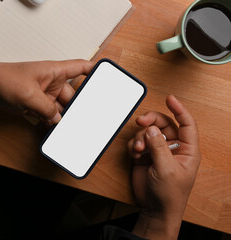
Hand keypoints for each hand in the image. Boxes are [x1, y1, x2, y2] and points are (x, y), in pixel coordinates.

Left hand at [0, 60, 93, 124]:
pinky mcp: (35, 105)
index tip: (106, 78)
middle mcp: (52, 83)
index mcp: (54, 71)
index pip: (80, 67)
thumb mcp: (29, 95)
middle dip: (77, 108)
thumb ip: (47, 109)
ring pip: (61, 109)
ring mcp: (44, 95)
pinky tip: (56, 131)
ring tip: (71, 130)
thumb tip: (59, 120)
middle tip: (86, 120)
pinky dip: (52, 123)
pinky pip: (49, 115)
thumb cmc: (5, 79)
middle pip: (72, 96)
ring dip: (63, 119)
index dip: (94, 71)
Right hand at [127, 95, 200, 238]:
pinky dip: (134, 146)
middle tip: (140, 121)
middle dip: (151, 121)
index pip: (186, 123)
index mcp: (187, 150)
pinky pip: (137, 142)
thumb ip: (159, 147)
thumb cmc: (170, 194)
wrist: (155, 208)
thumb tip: (152, 129)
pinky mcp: (145, 156)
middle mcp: (173, 147)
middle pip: (163, 123)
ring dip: (140, 138)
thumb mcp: (167, 169)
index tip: (169, 99)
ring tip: (138, 150)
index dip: (179, 110)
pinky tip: (135, 156)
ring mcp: (158, 150)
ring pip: (147, 132)